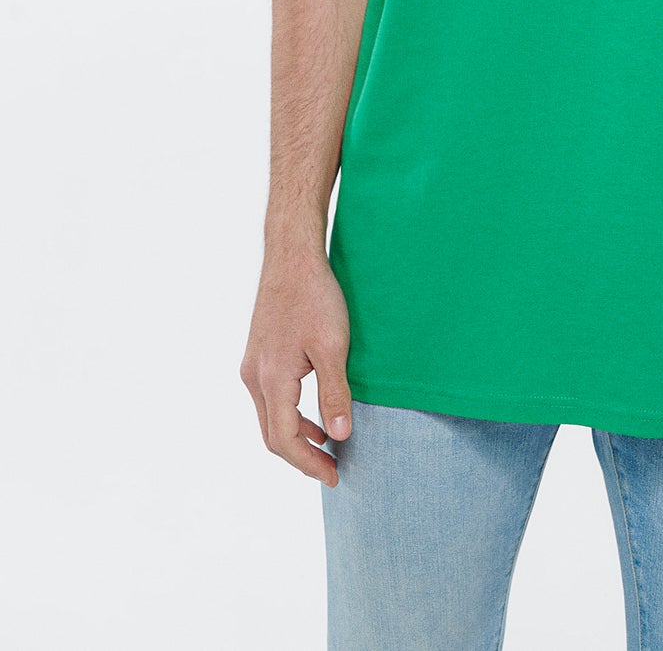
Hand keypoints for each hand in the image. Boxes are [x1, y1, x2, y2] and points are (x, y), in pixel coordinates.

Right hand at [239, 251, 353, 487]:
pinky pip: (270, 399)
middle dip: (301, 457)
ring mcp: (253, 365)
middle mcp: (254, 377)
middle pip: (272, 435)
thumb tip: (339, 435)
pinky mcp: (259, 354)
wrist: (292, 256)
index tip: (334, 476)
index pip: (284, 440)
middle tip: (332, 469)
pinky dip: (290, 416)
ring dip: (295, 437)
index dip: (309, 464)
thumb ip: (334, 393)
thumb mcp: (333, 346)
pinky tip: (313, 416)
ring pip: (269, 417)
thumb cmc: (315, 296)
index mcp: (272, 379)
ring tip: (326, 447)